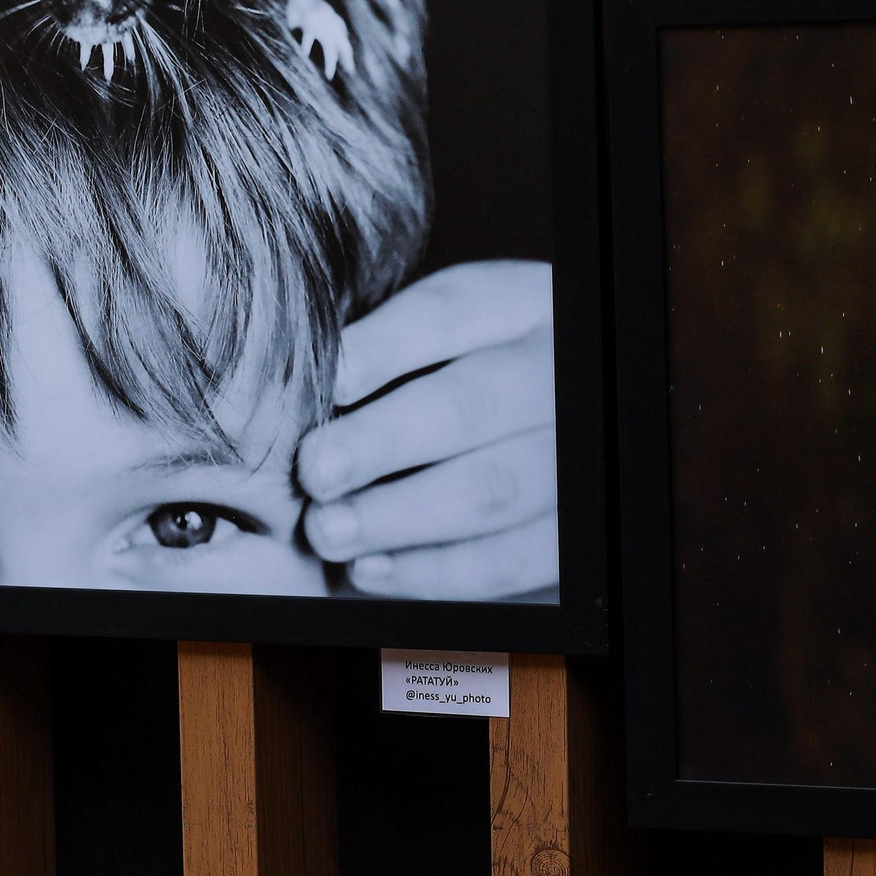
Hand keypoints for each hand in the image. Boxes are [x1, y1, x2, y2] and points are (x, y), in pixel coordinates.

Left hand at [295, 261, 556, 600]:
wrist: (544, 435)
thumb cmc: (464, 378)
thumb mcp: (449, 338)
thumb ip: (387, 352)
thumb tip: (300, 383)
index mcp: (524, 304)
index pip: (451, 310)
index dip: (385, 346)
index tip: (328, 380)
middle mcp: (559, 374)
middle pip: (471, 404)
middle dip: (383, 441)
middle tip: (315, 470)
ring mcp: (575, 457)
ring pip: (492, 489)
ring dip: (398, 516)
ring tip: (328, 529)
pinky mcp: (572, 533)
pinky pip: (508, 561)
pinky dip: (432, 571)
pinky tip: (370, 568)